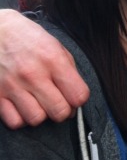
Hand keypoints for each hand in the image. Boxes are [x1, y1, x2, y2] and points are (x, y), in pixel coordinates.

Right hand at [0, 9, 89, 127]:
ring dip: (41, 114)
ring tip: (39, 103)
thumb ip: (68, 70)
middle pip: (59, 112)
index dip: (79, 100)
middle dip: (63, 111)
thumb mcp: (55, 45)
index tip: (75, 98)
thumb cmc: (27, 38)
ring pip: (37, 119)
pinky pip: (15, 122)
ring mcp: (13, 85)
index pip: (78, 95)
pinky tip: (23, 106)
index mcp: (53, 59)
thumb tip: (77, 96)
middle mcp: (33, 74)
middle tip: (59, 103)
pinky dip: (21, 118)